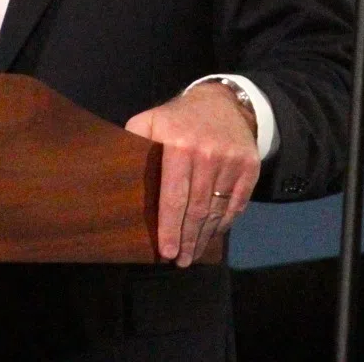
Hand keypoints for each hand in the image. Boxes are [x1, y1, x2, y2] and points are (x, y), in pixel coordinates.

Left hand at [126, 82, 258, 266]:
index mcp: (179, 145)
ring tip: (193, 253)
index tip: (165, 252)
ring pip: (217, 211)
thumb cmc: (178, 118)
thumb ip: (133, 142)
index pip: (174, 197)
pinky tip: (212, 234)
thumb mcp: (151, 121)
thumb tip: (112, 172)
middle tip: (179, 261)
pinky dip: (224, 223)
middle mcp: (208, 154)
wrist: (223, 102)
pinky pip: (236, 204)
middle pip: (197, 209)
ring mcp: (232, 161)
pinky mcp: (250, 167)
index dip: (169, 228)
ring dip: (204, 237)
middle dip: (186, 240)